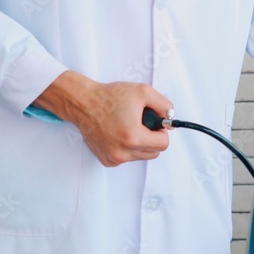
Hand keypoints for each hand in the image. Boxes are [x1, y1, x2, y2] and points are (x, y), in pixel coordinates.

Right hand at [34, 70, 172, 165]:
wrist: (83, 103)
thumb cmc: (109, 97)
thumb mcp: (143, 92)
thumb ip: (164, 106)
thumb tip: (170, 119)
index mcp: (133, 138)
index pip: (163, 145)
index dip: (162, 132)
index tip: (154, 123)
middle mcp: (122, 152)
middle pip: (154, 152)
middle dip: (152, 138)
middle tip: (142, 123)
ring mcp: (113, 158)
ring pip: (141, 156)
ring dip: (140, 143)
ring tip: (129, 126)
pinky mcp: (107, 160)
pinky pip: (127, 158)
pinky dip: (128, 147)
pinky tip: (119, 133)